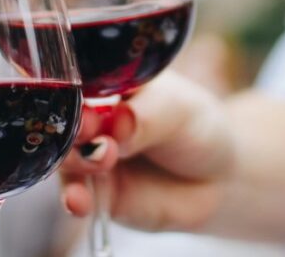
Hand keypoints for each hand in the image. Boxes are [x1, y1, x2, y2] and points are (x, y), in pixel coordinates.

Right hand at [60, 72, 234, 231]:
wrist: (219, 179)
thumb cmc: (197, 129)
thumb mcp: (178, 111)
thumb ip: (146, 117)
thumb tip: (118, 122)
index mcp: (107, 84)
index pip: (78, 81)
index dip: (77, 91)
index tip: (88, 103)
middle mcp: (93, 119)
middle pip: (65, 120)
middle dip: (74, 127)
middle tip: (93, 131)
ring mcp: (91, 156)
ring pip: (66, 157)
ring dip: (75, 161)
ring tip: (101, 161)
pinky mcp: (96, 192)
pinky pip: (76, 195)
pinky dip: (74, 199)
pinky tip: (80, 202)